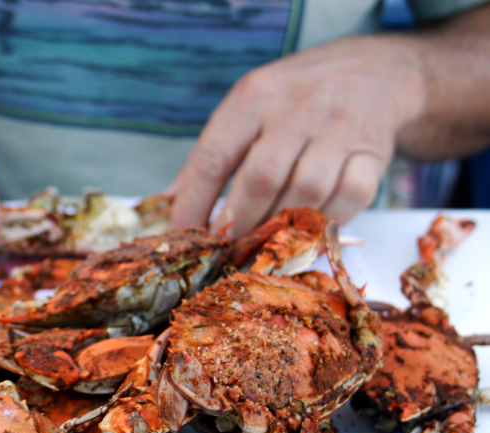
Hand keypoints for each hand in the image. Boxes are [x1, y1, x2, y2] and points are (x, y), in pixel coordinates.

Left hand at [167, 35, 424, 235]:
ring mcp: (339, 129)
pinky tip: (307, 232)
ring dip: (280, 229)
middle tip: (227, 249)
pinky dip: (324, 224)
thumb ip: (210, 157)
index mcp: (253, 97)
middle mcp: (296, 108)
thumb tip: (168, 205)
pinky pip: (349, 199)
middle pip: (260, 179)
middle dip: (239, 224)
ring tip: (263, 248)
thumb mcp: (247, 109)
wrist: (371, 73)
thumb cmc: (294, 100)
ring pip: (305, 193)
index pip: (213, 157)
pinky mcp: (373, 153)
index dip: (193, 205)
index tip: (184, 237)